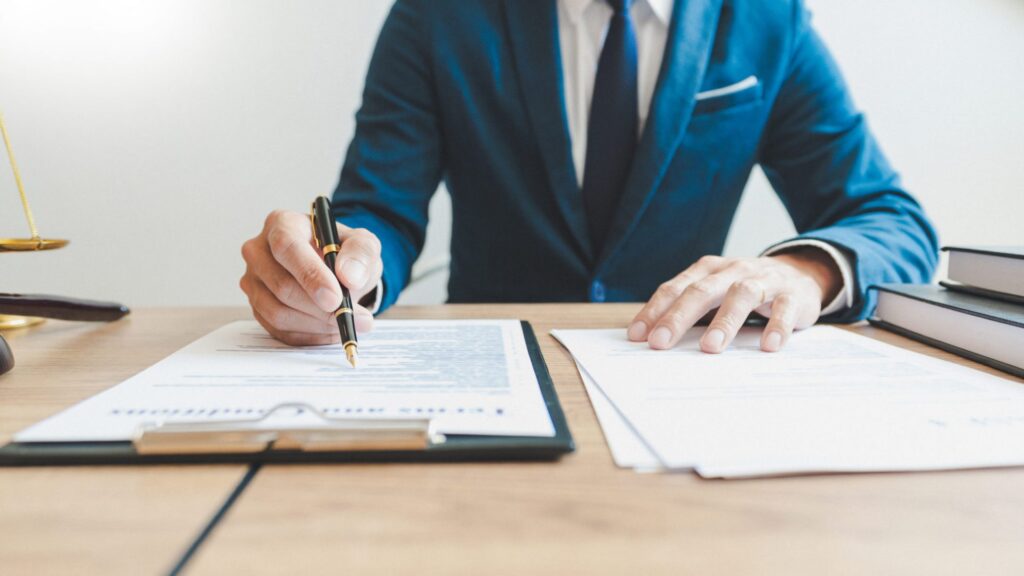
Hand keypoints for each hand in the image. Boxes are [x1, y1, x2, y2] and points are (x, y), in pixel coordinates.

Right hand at [240, 210, 382, 345]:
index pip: (287, 248)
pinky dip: (309, 335)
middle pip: (281, 285)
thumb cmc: (345, 252)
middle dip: (320, 308)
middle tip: (352, 317)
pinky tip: (331, 329)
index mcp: (282, 224)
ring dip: (317, 324)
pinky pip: (279, 331)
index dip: (310, 275)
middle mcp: (259, 251)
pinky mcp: (257, 308)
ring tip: (346, 322)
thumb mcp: (363, 244)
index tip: (335, 298)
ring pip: (278, 312)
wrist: (337, 270)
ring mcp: (254, 281)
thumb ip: (360, 254)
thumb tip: (349, 276)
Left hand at [627, 250, 841, 352]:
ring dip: (725, 321)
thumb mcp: (716, 293)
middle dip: (678, 317)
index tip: (637, 336)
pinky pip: (784, 309)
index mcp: (708, 270)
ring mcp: (764, 280)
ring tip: (709, 347)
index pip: (675, 289)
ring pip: (741, 295)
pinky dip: (776, 327)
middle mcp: (733, 271)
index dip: (655, 311)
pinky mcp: (792, 295)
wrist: (800, 274)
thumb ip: (690, 311)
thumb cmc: (746, 289)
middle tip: (661, 342)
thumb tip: (654, 341)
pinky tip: (768, 346)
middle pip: (702, 291)